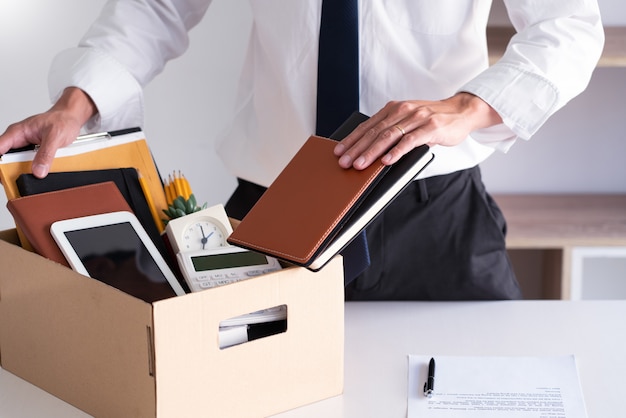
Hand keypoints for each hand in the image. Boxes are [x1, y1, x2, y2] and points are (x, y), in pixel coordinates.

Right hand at [0, 87, 96, 177]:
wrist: (71, 119)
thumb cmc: (62, 120)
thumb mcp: (55, 136)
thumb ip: (46, 154)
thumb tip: (38, 170)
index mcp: (17, 132)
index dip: (0, 161)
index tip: (3, 173)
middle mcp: (18, 140)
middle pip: (6, 159)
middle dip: (12, 169)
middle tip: (23, 176)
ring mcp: (26, 147)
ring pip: (18, 164)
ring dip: (26, 170)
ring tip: (38, 171)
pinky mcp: (34, 153)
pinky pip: (31, 164)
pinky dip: (36, 169)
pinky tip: (43, 170)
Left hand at [333, 92, 502, 169]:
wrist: (462, 111)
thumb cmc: (432, 120)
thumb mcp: (408, 121)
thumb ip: (392, 130)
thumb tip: (369, 151)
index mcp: (393, 108)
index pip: (367, 125)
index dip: (351, 139)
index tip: (338, 152)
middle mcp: (403, 110)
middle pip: (374, 132)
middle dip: (356, 148)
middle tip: (343, 162)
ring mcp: (417, 118)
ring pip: (389, 136)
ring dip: (372, 152)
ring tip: (360, 165)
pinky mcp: (431, 126)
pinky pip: (410, 140)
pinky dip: (397, 152)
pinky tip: (386, 161)